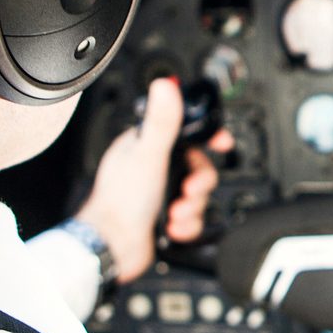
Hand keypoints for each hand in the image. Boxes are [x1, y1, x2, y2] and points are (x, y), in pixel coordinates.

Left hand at [74, 78, 233, 282]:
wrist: (112, 246)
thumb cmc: (119, 201)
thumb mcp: (147, 155)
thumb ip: (161, 121)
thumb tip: (165, 86)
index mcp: (146, 147)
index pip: (184, 131)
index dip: (206, 137)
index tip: (220, 143)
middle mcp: (153, 168)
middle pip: (198, 166)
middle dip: (199, 182)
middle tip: (188, 190)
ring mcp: (159, 193)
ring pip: (197, 194)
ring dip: (192, 206)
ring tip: (176, 212)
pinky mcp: (164, 217)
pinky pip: (192, 218)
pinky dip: (187, 224)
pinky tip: (172, 226)